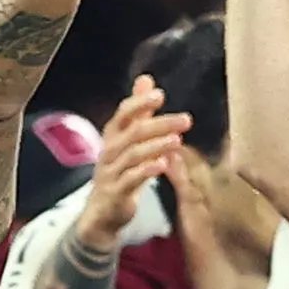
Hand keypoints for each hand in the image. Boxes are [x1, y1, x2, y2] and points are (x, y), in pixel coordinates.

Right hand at [71, 77, 188, 239]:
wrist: (103, 210)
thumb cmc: (119, 169)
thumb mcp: (127, 139)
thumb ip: (138, 111)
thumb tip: (146, 79)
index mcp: (112, 134)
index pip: (124, 113)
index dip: (140, 103)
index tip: (160, 95)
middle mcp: (109, 150)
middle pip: (134, 132)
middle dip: (160, 124)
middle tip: (186, 120)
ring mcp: (111, 171)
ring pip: (133, 154)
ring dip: (156, 146)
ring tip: (177, 140)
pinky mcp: (116, 192)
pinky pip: (130, 179)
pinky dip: (146, 171)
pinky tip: (163, 164)